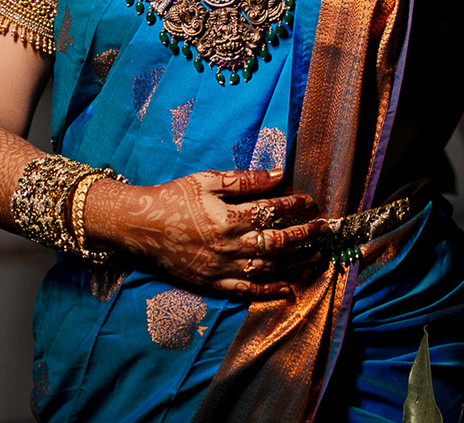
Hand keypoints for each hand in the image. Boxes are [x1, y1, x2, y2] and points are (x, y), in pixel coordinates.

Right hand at [103, 168, 327, 298]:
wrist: (138, 226)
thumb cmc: (173, 197)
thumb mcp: (208, 180)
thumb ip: (244, 180)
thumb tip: (278, 174)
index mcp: (228, 218)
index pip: (271, 212)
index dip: (294, 206)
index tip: (310, 202)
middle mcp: (227, 247)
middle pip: (276, 243)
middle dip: (304, 237)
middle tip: (325, 230)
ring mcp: (219, 268)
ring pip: (266, 268)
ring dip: (294, 264)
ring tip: (316, 258)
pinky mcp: (210, 283)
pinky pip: (244, 290)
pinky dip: (267, 290)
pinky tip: (287, 288)